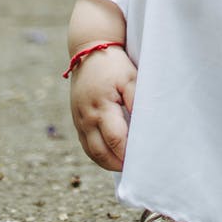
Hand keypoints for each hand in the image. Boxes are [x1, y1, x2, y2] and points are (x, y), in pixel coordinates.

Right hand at [69, 46, 136, 170]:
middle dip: (116, 164)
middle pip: (100, 152)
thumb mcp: (130, 78)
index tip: (142, 161)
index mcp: (101, 108)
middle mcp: (86, 118)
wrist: (89, 50)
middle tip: (134, 170)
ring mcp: (79, 120)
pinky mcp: (76, 119)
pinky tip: (111, 155)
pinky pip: (86, 144)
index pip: (115, 140)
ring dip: (106, 162)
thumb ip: (137, 100)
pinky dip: (98, 153)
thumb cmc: (114, 65)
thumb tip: (145, 124)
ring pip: (91, 151)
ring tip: (124, 167)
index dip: (128, 154)